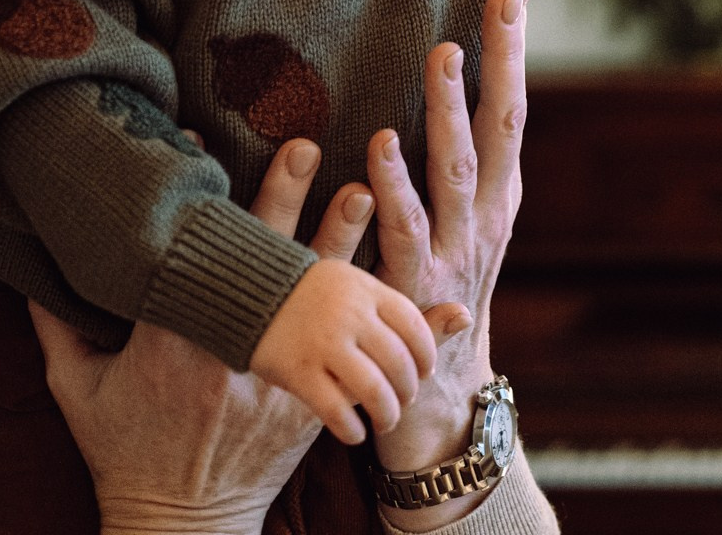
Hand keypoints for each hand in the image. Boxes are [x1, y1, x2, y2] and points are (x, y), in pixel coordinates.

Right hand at [29, 140, 380, 534]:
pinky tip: (446, 307)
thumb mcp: (82, 391)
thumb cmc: (126, 450)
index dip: (213, 201)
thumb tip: (28, 283)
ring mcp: (280, 381)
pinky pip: (368, 359)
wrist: (174, 524)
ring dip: (350, 248)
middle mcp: (236, 351)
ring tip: (373, 196)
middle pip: (273, 269)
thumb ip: (62, 332)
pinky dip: (407, 337)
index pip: (200, 256)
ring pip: (325, 308)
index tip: (213, 140)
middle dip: (296, 208)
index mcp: (180, 337)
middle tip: (320, 150)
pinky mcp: (312, 407)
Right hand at [249, 254, 435, 444]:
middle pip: (398, 363)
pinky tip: (354, 433)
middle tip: (404, 402)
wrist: (255, 293)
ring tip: (385, 421)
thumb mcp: (363, 290)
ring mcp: (324, 342)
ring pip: (373, 389)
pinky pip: (336, 409)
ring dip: (386, 414)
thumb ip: (408, 310)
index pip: (414, 327)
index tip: (424, 372)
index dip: (426, 357)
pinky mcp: (298, 371)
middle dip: (408, 391)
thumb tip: (466, 315)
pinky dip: (352, 429)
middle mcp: (349, 314)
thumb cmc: (318, 295)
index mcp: (367, 289)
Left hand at [367, 0, 530, 529]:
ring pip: (455, 169)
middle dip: (502, 61)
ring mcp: (452, 255)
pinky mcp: (412, 292)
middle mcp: (483, 219)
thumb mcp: (461, 234)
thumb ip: (455, 169)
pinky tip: (379, 148)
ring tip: (442, 54)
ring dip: (449, 111)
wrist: (437, 414)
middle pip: (499, 126)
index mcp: (496, 199)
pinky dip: (395, 188)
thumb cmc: (438, 308)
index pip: (510, 107)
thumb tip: (446, 92)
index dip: (514, 48)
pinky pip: (402, 232)